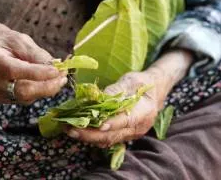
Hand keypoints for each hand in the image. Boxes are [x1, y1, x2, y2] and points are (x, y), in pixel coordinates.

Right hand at [0, 21, 66, 103]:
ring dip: (45, 89)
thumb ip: (37, 54)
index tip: (57, 71)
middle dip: (47, 86)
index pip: (15, 70)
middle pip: (22, 91)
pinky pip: (23, 99)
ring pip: (26, 97)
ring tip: (58, 77)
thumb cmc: (4, 41)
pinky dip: (37, 92)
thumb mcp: (20, 40)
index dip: (38, 73)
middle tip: (63, 77)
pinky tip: (44, 82)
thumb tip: (56, 67)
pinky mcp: (0, 99)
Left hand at [65, 49, 192, 146]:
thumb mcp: (130, 81)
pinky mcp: (123, 135)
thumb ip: (116, 90)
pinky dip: (92, 136)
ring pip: (108, 140)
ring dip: (87, 137)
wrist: (153, 91)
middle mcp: (138, 127)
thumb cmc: (141, 83)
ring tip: (68, 130)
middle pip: (113, 135)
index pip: (126, 121)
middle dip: (90, 134)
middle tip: (70, 129)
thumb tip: (97, 98)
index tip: (97, 125)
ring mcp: (131, 134)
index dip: (112, 124)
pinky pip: (107, 139)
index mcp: (145, 112)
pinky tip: (78, 130)